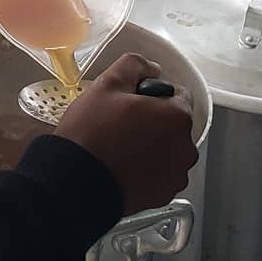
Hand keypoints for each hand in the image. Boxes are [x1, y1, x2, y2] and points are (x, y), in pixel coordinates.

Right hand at [55, 53, 197, 215]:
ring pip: (169, 149)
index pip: (177, 93)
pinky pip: (161, 173)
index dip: (151, 93)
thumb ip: (135, 65)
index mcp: (177, 117)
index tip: (130, 101)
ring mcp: (176, 175)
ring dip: (152, 145)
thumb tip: (151, 67)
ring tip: (119, 146)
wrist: (76, 181)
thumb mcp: (107, 85)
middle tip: (121, 123)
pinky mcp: (164, 195)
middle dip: (154, 120)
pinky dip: (148, 168)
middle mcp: (185, 147)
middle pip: (174, 123)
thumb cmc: (92, 132)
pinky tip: (122, 165)